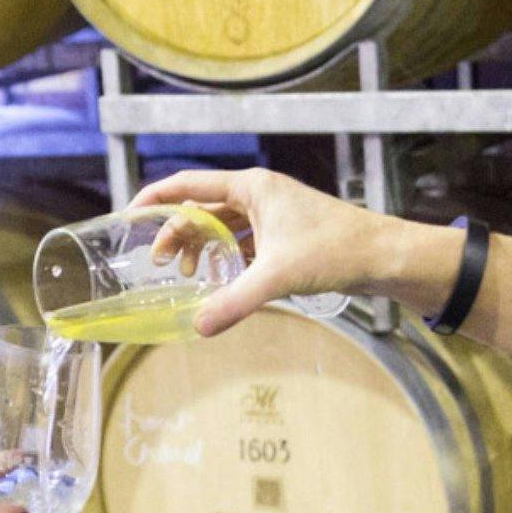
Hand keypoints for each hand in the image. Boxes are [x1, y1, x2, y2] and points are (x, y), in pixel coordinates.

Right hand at [129, 168, 427, 335]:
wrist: (383, 256)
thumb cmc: (336, 250)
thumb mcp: (278, 276)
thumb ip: (235, 301)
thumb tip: (199, 328)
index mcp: (251, 187)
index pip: (187, 184)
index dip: (154, 198)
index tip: (128, 216)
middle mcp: (258, 194)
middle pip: (201, 208)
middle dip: (176, 234)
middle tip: (159, 265)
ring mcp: (272, 214)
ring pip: (221, 226)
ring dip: (200, 248)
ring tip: (186, 277)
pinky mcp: (283, 234)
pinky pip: (241, 242)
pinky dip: (225, 259)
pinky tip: (219, 282)